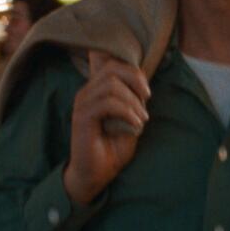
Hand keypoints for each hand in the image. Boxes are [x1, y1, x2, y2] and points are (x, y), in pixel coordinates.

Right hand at [63, 51, 149, 205]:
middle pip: (113, 67)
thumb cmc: (113, 146)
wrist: (98, 174)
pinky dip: (127, 111)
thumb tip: (144, 81)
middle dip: (136, 79)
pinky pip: (108, 103)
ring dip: (133, 101)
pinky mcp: (83, 117)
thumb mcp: (130, 117)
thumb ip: (133, 98)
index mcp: (98, 88)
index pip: (102, 56)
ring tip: (141, 118)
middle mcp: (87, 91)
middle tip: (147, 98)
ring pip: (111, 85)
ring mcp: (82, 103)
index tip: (142, 81)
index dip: (123, 57)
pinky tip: (135, 123)